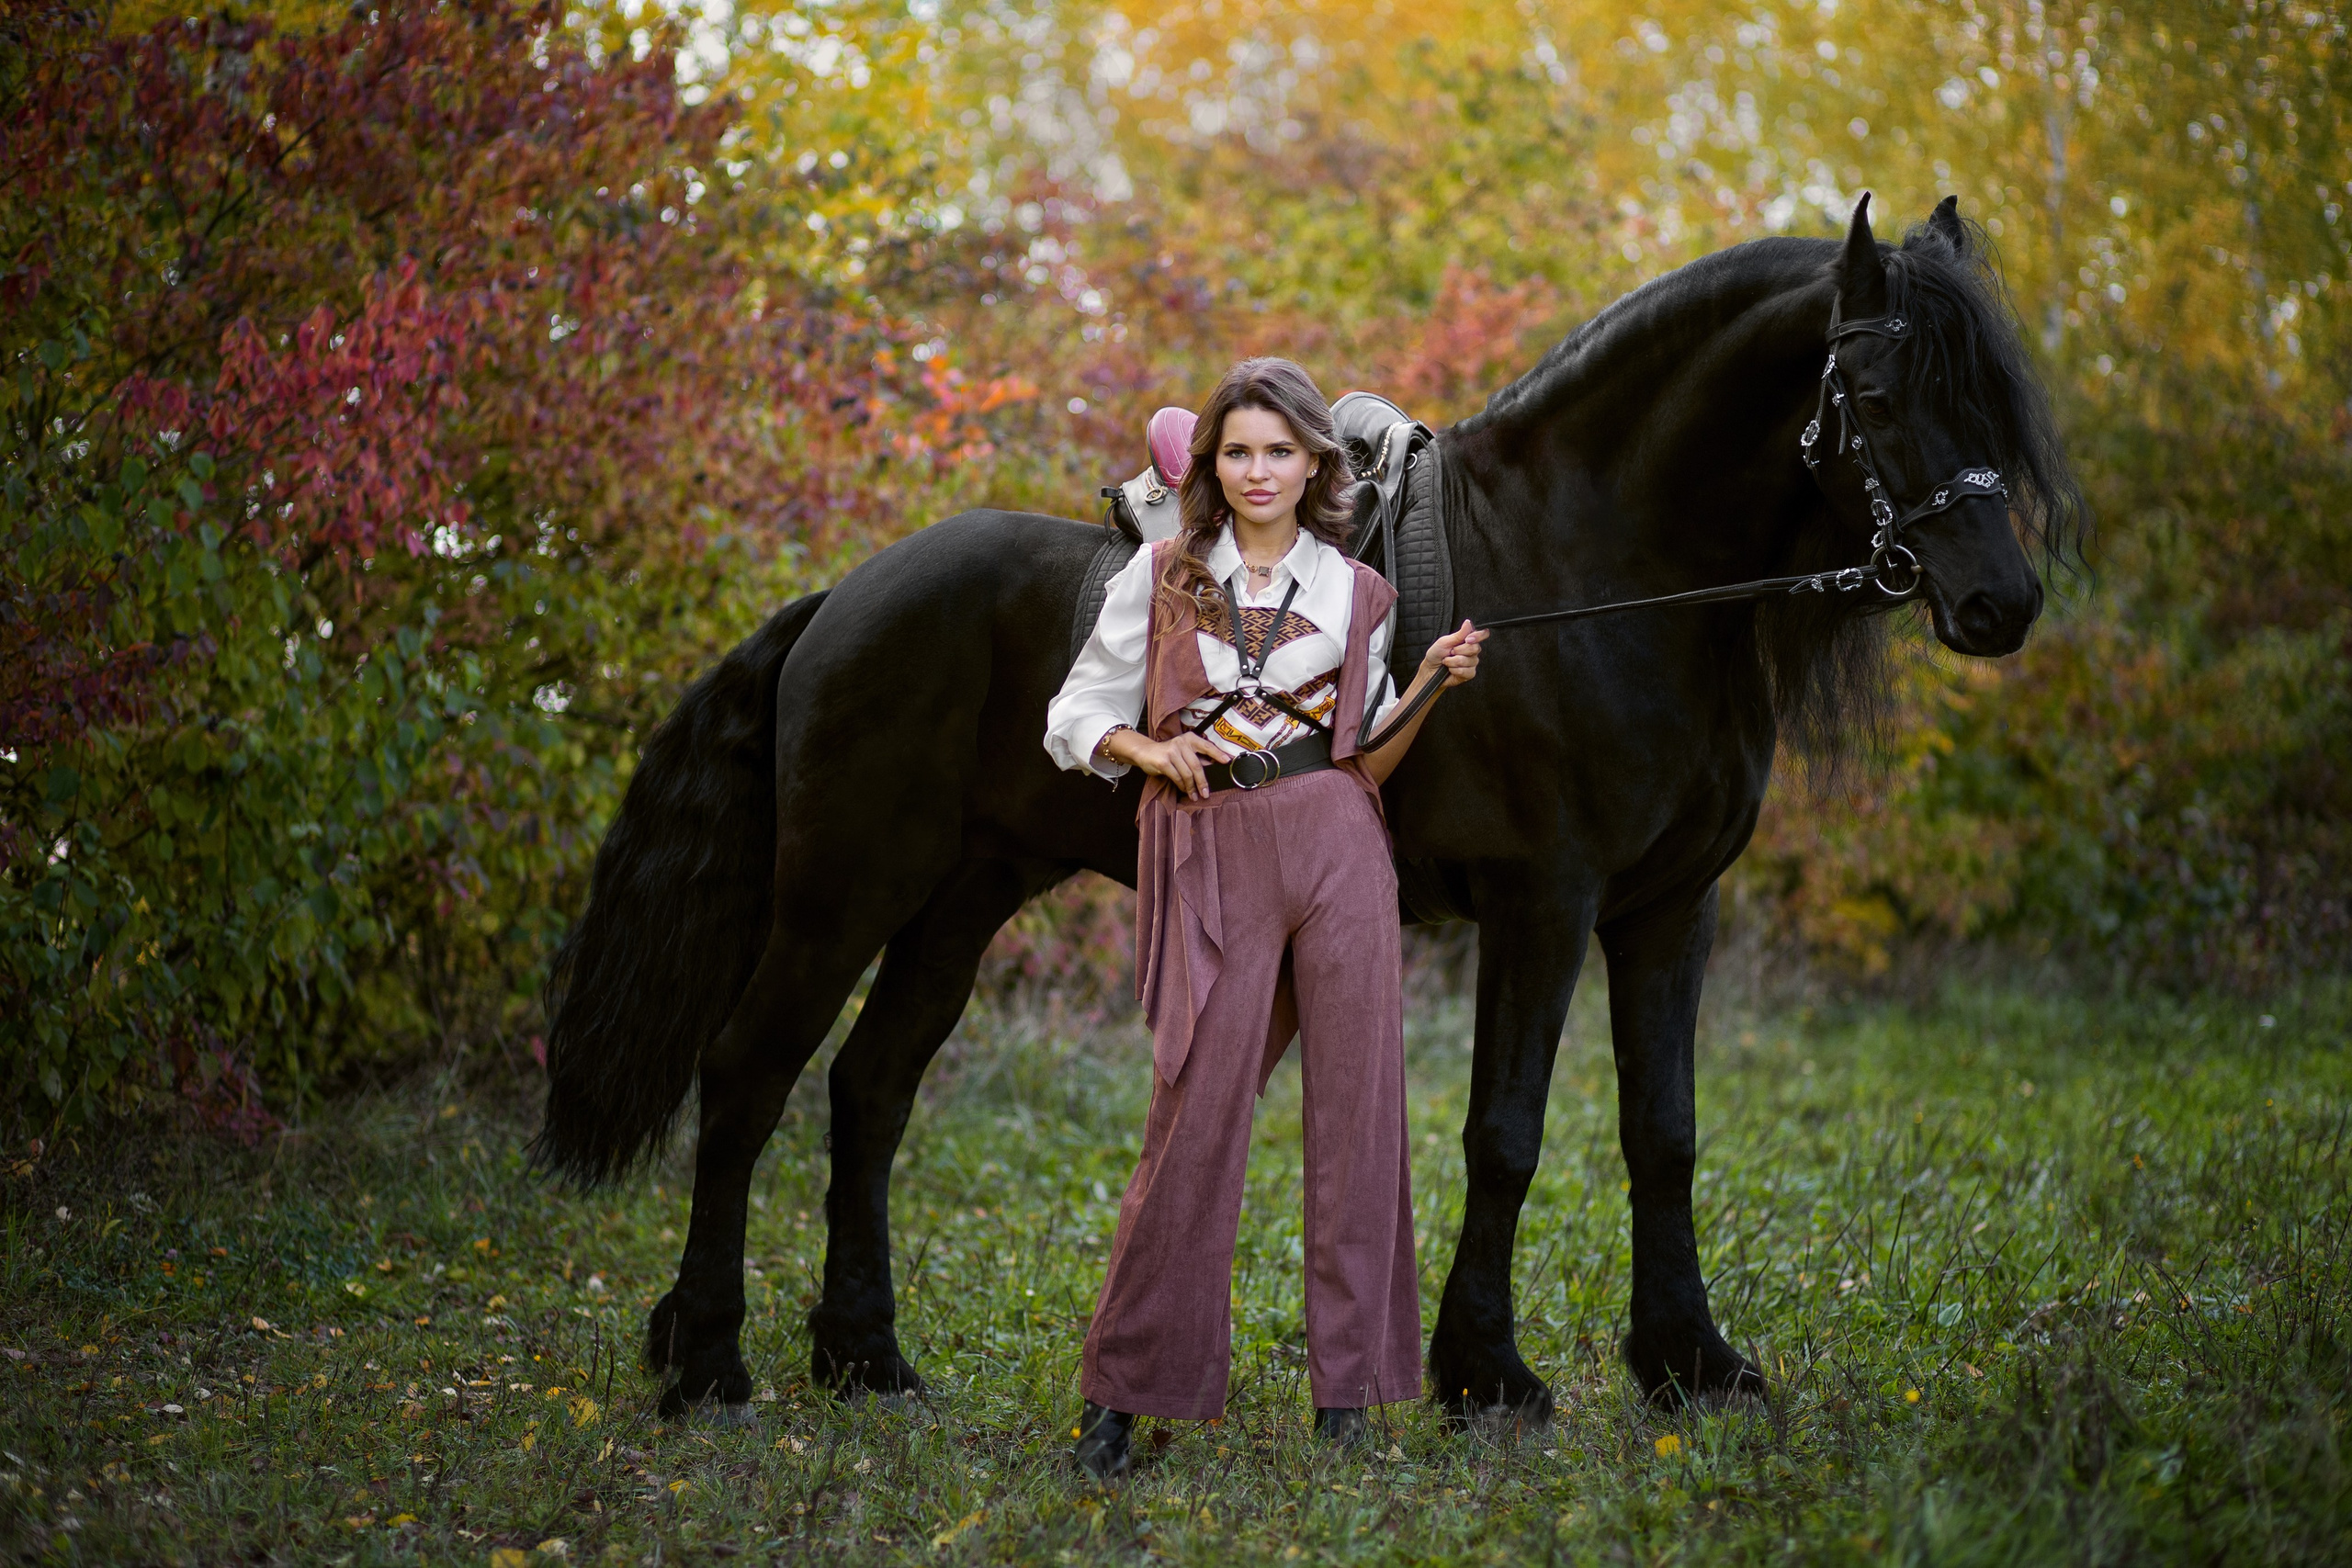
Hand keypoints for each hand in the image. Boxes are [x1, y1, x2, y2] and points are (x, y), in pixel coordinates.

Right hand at [1101, 728, 1229, 801]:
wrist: (1145, 752)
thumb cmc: (1167, 753)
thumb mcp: (1183, 752)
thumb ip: (1196, 758)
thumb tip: (1213, 768)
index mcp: (1190, 739)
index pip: (1207, 746)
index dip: (1218, 754)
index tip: (1227, 761)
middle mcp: (1182, 743)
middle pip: (1197, 766)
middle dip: (1203, 782)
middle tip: (1206, 793)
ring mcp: (1172, 751)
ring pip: (1187, 774)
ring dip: (1192, 787)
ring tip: (1194, 796)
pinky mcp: (1164, 761)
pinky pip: (1177, 777)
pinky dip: (1182, 786)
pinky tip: (1185, 790)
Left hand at [1419, 619, 1487, 688]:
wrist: (1430, 669)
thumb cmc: (1436, 654)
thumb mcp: (1445, 641)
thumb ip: (1459, 634)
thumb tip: (1468, 623)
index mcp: (1467, 640)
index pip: (1482, 635)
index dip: (1478, 636)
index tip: (1468, 639)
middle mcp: (1472, 651)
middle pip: (1475, 648)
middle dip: (1458, 650)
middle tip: (1450, 652)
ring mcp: (1472, 663)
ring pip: (1469, 660)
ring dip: (1453, 661)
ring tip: (1448, 661)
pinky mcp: (1470, 674)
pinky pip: (1466, 671)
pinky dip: (1455, 670)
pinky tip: (1451, 669)